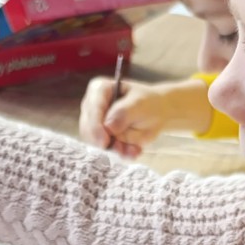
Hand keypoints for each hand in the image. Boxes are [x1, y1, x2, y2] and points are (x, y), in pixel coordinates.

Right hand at [78, 76, 210, 156]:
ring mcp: (95, 124)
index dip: (95, 127)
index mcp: (99, 90)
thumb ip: (123, 113)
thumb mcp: (139, 104)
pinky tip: (134, 150)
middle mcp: (92, 107)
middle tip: (122, 148)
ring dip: (115, 149)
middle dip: (105, 142)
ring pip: (95, 143)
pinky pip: (107, 151)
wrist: (157, 114)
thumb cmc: (148, 103)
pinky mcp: (102, 138)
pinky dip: (121, 153)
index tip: (104, 142)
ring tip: (133, 149)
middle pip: (88, 129)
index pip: (91, 109)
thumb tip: (108, 126)